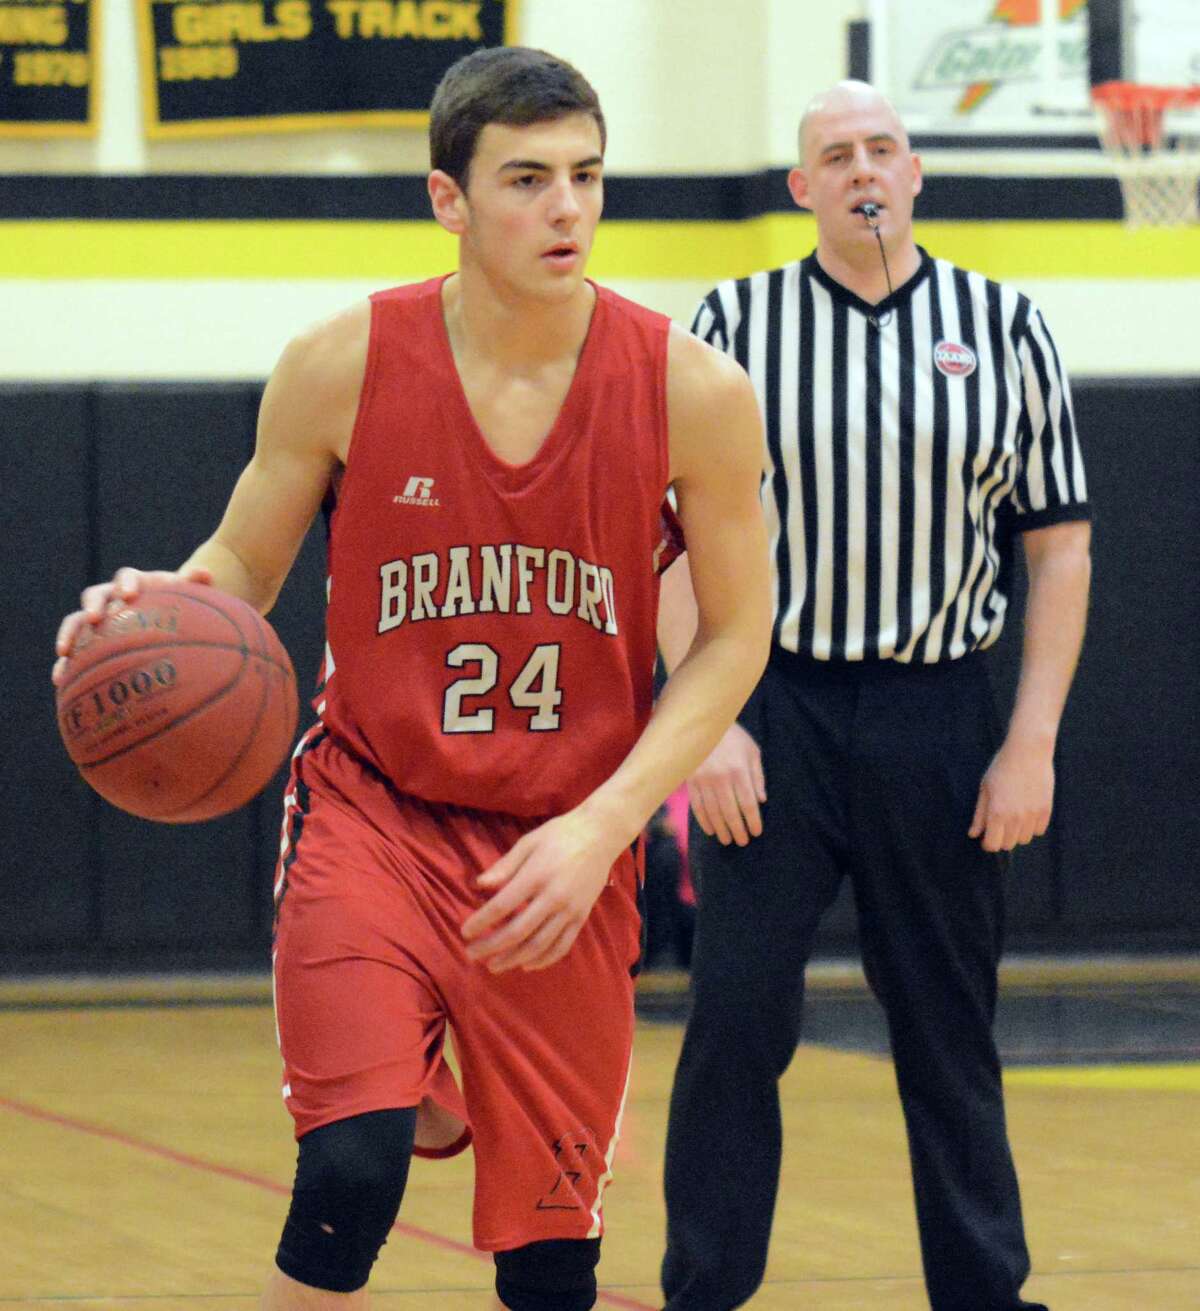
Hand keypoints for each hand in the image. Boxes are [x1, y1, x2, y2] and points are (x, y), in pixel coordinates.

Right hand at [52, 565, 212, 685]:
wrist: (165, 620)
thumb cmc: (179, 607)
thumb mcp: (187, 597)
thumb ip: (193, 585)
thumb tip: (206, 574)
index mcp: (135, 583)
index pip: (127, 577)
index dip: (126, 583)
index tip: (130, 594)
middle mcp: (111, 598)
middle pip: (95, 595)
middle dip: (93, 605)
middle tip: (95, 617)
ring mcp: (98, 619)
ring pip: (77, 622)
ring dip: (70, 634)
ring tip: (64, 651)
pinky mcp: (89, 641)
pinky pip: (74, 650)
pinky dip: (65, 663)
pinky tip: (60, 679)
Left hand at [460, 809, 625, 972]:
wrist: (601, 835)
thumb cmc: (560, 834)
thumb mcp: (528, 842)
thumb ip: (505, 866)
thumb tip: (479, 885)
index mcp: (536, 875)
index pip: (502, 906)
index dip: (481, 922)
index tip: (465, 932)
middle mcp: (553, 897)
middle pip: (518, 931)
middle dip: (491, 946)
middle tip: (471, 954)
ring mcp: (570, 910)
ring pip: (539, 945)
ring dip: (514, 959)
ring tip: (494, 966)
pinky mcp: (582, 917)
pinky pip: (562, 946)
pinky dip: (544, 960)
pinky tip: (527, 965)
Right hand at [688, 721, 765, 845]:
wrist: (705, 723)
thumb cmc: (734, 738)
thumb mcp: (752, 752)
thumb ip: (758, 777)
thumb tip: (761, 801)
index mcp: (739, 770)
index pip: (748, 803)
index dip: (753, 821)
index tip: (756, 832)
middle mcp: (721, 777)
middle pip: (730, 812)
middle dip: (738, 830)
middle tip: (742, 842)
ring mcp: (704, 780)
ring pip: (713, 812)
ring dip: (721, 829)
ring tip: (727, 840)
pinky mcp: (691, 780)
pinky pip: (697, 805)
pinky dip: (704, 820)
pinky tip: (710, 830)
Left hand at [969, 736, 1054, 851]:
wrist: (1028, 752)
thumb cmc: (1001, 768)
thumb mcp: (985, 789)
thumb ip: (979, 815)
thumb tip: (973, 835)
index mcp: (997, 813)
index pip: (992, 845)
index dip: (987, 843)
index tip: (986, 837)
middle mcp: (1016, 818)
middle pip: (1008, 845)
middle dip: (1000, 838)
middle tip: (998, 825)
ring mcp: (1032, 815)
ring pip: (1024, 839)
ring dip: (1016, 833)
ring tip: (1012, 816)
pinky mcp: (1046, 810)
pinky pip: (1038, 831)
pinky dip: (1031, 827)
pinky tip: (1025, 813)